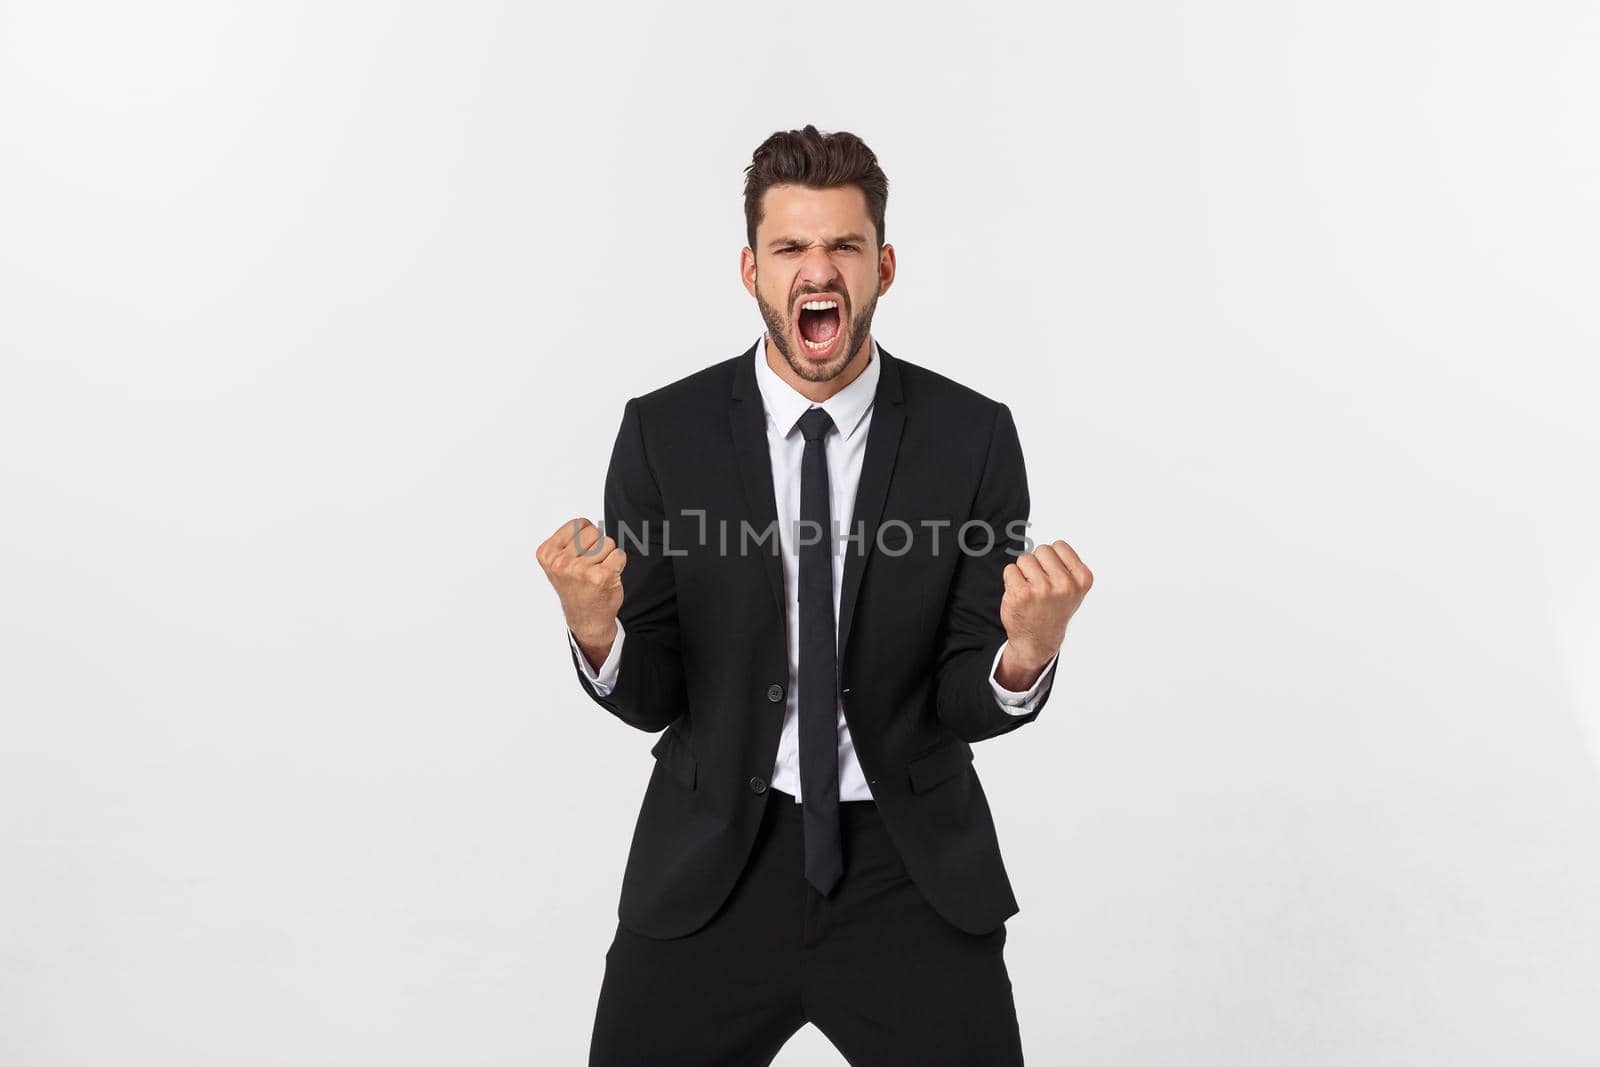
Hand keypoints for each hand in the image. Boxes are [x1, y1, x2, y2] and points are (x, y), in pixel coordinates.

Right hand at [537, 517, 625, 667]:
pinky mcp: (601, 577)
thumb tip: (587, 523)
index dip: (585, 537)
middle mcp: (561, 562)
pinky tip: (608, 576)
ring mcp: (581, 570)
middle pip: (594, 531)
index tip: (579, 555)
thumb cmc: (575, 587)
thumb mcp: (557, 562)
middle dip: (597, 545)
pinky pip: (619, 554)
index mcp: (548, 554)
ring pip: (608, 542)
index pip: (579, 524)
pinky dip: (618, 564)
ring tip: (597, 572)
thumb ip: (568, 540)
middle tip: (590, 565)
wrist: (586, 618)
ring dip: (607, 556)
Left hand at [996, 539, 1092, 688]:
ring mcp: (1043, 589)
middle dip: (1037, 563)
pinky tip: (1020, 596)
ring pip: (1025, 559)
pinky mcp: (1022, 593)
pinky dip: (1011, 580)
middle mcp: (1065, 584)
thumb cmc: (1054, 609)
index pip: (1059, 545)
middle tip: (1040, 585)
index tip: (1054, 577)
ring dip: (1023, 572)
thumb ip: (1067, 565)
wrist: (1038, 639)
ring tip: (1031, 591)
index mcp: (1082, 579)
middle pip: (1042, 549)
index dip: (1052, 559)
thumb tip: (1048, 543)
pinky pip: (1010, 569)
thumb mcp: (1074, 588)